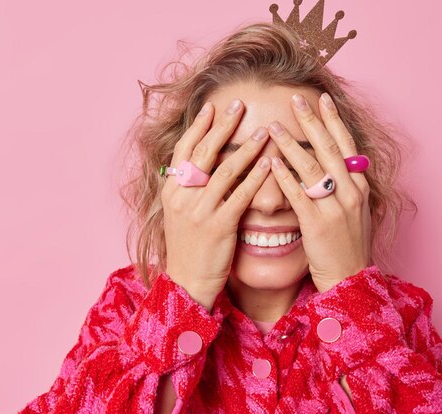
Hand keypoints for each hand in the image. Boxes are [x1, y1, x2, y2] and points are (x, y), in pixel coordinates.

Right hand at [161, 99, 270, 310]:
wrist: (187, 281)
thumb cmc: (188, 247)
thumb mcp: (180, 213)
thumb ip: (188, 188)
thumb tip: (203, 163)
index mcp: (172, 190)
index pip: (184, 149)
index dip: (199, 127)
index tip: (212, 106)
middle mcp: (182, 196)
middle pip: (203, 152)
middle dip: (222, 126)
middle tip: (239, 104)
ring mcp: (199, 211)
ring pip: (224, 171)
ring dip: (246, 148)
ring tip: (264, 130)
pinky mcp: (218, 226)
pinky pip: (239, 196)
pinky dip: (255, 178)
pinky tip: (270, 164)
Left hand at [266, 93, 371, 292]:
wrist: (351, 279)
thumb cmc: (349, 245)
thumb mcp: (355, 211)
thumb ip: (345, 186)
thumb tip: (333, 164)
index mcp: (360, 186)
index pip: (347, 145)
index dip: (334, 120)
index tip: (322, 99)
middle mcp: (351, 192)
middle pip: (329, 149)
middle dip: (311, 122)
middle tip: (294, 99)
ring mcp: (335, 208)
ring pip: (312, 168)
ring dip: (291, 144)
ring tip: (272, 126)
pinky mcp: (318, 225)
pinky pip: (299, 195)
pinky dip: (285, 177)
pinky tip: (271, 162)